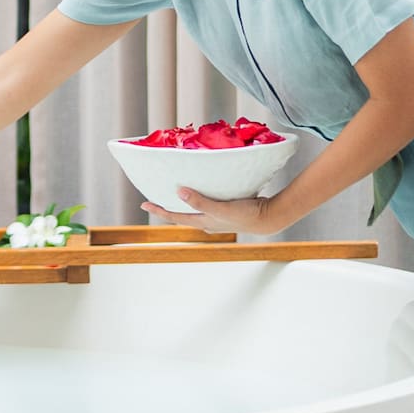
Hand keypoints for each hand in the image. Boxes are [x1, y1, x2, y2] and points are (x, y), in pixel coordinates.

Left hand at [141, 187, 287, 236]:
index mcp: (203, 222)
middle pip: (182, 215)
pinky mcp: (226, 210)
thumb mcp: (221, 208)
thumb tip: (179, 192)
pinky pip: (206, 203)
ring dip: (183, 203)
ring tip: (174, 192)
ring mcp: (217, 217)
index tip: (144, 203)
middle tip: (154, 198)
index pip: (175, 217)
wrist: (269, 217)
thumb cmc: (246, 214)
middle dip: (167, 207)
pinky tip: (201, 189)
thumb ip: (200, 202)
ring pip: (194, 210)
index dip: (159, 210)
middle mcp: (207, 222)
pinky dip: (199, 198)